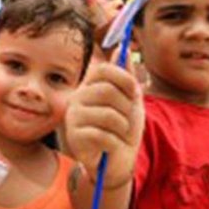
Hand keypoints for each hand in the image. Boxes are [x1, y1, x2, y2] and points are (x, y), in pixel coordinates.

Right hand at [65, 62, 143, 188]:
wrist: (119, 161)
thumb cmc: (123, 129)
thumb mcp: (131, 101)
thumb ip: (126, 76)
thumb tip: (123, 48)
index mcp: (90, 86)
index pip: (102, 69)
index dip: (123, 77)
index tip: (135, 91)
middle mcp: (77, 98)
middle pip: (107, 91)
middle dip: (126, 106)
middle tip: (126, 118)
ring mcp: (74, 117)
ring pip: (108, 114)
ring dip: (122, 126)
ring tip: (119, 133)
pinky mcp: (74, 137)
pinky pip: (103, 135)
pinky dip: (115, 142)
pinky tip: (110, 145)